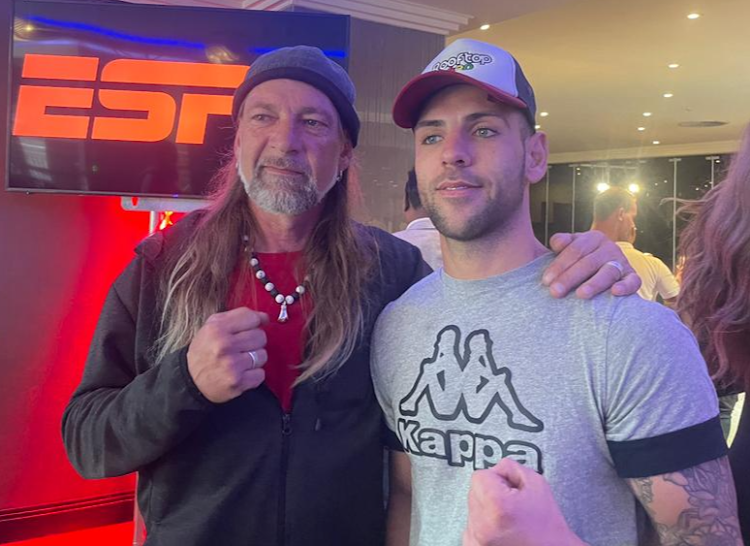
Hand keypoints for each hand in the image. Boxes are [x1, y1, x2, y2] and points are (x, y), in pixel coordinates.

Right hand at [186, 307, 269, 403]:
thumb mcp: (212, 327)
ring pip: (262, 355)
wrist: (191, 381)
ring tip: (240, 361)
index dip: (255, 323)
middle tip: (241, 347)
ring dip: (255, 359)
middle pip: (260, 336)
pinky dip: (253, 374)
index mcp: (217, 328)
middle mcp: (224, 345)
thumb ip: (237, 317)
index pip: (251, 318)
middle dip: (254, 342)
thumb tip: (265, 317)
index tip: (251, 328)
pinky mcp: (238, 382)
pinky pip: (260, 374)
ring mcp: (231, 365)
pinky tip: (241, 373)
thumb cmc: (205, 351)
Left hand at [463, 458, 584, 545]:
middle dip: (491, 492)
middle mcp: (482, 524)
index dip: (498, 477)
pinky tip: (502, 528)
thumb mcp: (537, 484)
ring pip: (473, 508)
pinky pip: (472, 525)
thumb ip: (511, 467)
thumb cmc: (548, 528)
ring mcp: (477, 538)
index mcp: (496, 504)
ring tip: (509, 518)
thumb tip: (496, 467)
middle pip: (474, 491)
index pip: (480, 475)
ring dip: (487, 508)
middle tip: (513, 503)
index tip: (510, 488)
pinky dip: (484, 524)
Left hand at [543, 231, 640, 298]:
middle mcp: (609, 248)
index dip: (559, 265)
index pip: (575, 250)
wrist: (607, 268)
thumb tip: (556, 243)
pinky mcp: (633, 276)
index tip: (546, 281)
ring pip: (608, 272)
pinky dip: (626, 286)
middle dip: (570, 278)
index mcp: (593, 238)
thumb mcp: (572, 248)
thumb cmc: (581, 260)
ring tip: (580, 295)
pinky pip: (633, 281)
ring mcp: (622, 262)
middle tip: (555, 292)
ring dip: (594, 284)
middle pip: (588, 263)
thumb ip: (562, 242)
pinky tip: (615, 292)